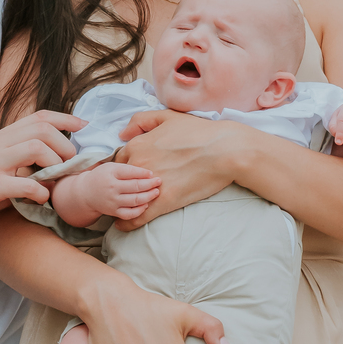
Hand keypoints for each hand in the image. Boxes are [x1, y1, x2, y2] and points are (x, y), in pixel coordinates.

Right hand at [0, 112, 82, 229]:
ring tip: (57, 180)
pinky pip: (23, 184)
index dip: (66, 119)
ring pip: (35, 149)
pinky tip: (41, 198)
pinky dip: (40, 191)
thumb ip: (20, 159)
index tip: (84, 127)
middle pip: (42, 129)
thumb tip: (53, 163)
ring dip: (55, 164)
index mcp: (1, 138)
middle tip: (70, 164)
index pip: (39, 117)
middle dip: (65, 145)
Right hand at [61, 161, 160, 222]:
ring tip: (156, 192)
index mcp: (111, 173)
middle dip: (150, 184)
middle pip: (135, 186)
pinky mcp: (113, 212)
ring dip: (148, 196)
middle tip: (159, 181)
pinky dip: (139, 210)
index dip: (144, 172)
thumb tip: (148, 172)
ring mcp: (112, 201)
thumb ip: (128, 167)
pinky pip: (129, 214)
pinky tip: (146, 205)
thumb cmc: (103, 176)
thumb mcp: (112, 167)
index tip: (153, 173)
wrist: (86, 192)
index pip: (130, 172)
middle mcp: (112, 187)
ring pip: (134, 200)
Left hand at [113, 111, 246, 225]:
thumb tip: (122, 134)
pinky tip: (123, 226)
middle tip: (123, 194)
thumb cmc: (199, 132)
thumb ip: (140, 121)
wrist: (224, 150)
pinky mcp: (163, 202)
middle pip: (119, 181)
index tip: (127, 177)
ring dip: (122, 205)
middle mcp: (138, 164)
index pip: (118, 161)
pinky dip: (127, 223)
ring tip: (121, 211)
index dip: (122, 170)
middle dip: (121, 187)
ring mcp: (149, 184)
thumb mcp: (167, 117)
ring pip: (126, 199)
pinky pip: (137, 217)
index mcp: (138, 145)